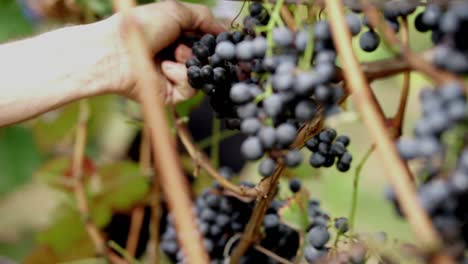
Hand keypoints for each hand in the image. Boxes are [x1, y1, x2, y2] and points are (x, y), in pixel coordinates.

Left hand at [106, 1, 225, 102]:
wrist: (117, 51)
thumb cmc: (142, 28)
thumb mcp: (176, 11)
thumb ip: (203, 18)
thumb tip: (224, 30)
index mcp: (177, 38)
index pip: (206, 43)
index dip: (215, 42)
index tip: (223, 41)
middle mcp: (177, 58)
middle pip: (208, 60)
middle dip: (204, 51)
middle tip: (187, 43)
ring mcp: (174, 77)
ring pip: (202, 74)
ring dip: (189, 61)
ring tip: (173, 54)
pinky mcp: (171, 95)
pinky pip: (191, 88)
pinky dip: (180, 75)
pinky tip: (165, 68)